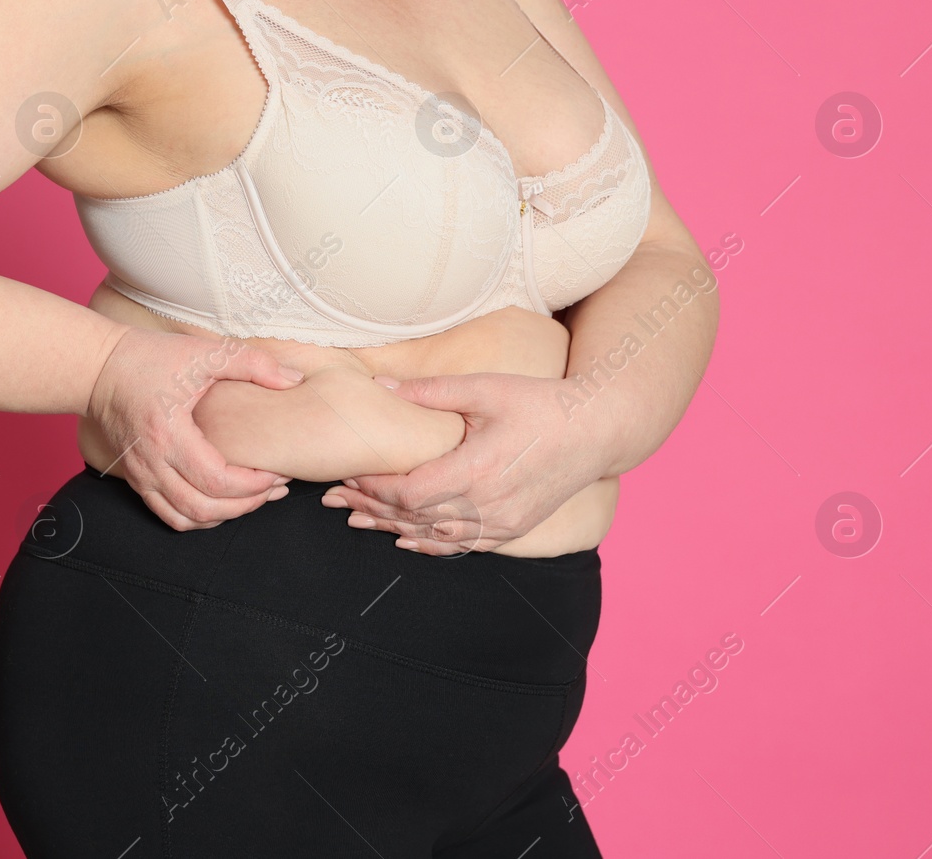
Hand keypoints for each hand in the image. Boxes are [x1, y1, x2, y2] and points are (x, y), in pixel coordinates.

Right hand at [86, 326, 306, 530]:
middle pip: (204, 508)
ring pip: (186, 519)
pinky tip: (220, 502)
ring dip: (224, 516)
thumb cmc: (150, 358)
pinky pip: (168, 515)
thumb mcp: (204, 352)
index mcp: (169, 435)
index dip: (254, 485)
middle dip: (246, 506)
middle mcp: (151, 463)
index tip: (277, 472)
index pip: (217, 481)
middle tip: (274, 489)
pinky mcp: (136, 478)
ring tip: (252, 499)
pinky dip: (198, 517)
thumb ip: (252, 363)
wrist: (99, 368)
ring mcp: (141, 475)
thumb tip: (293, 380)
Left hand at [320, 373, 613, 555]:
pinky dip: (429, 542)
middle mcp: (488, 506)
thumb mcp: (485, 389)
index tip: (346, 475)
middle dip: (371, 508)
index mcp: (477, 470)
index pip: (409, 492)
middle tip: (335, 499)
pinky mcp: (511, 530)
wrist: (596, 431)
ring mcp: (502, 524)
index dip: (373, 487)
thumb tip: (380, 386)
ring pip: (434, 536)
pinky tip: (404, 538)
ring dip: (393, 528)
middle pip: (414, 518)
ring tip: (356, 520)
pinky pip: (461, 545)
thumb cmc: (540, 404)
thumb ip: (430, 391)